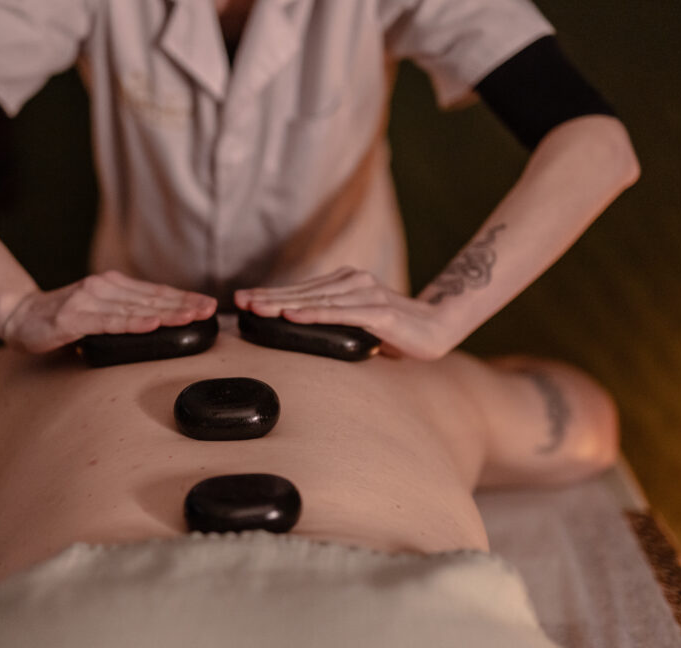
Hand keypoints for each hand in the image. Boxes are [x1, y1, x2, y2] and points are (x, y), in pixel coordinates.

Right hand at [2, 271, 216, 353]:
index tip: (210, 304)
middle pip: (152, 298)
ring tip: (191, 316)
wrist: (20, 315)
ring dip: (167, 312)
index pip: (157, 293)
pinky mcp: (73, 317)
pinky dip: (133, 323)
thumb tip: (162, 323)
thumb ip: (125, 315)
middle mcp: (104, 287)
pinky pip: (109, 322)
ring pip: (136, 308)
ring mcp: (89, 300)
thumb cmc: (63, 318)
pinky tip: (152, 324)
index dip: (184, 298)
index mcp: (114, 286)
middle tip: (210, 309)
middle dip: (184, 305)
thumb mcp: (100, 313)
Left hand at [234, 267, 448, 360]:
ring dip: (284, 305)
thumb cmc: (398, 329)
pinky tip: (292, 317)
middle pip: (303, 293)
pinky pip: (340, 314)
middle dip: (268, 298)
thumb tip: (304, 331)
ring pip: (316, 301)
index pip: (301, 290)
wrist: (440, 326)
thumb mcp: (359, 323)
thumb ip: (336, 321)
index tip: (243, 299)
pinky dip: (314, 316)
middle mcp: (354, 282)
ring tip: (257, 309)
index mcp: (346, 283)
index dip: (271, 294)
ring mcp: (366, 295)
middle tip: (239, 301)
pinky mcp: (379, 313)